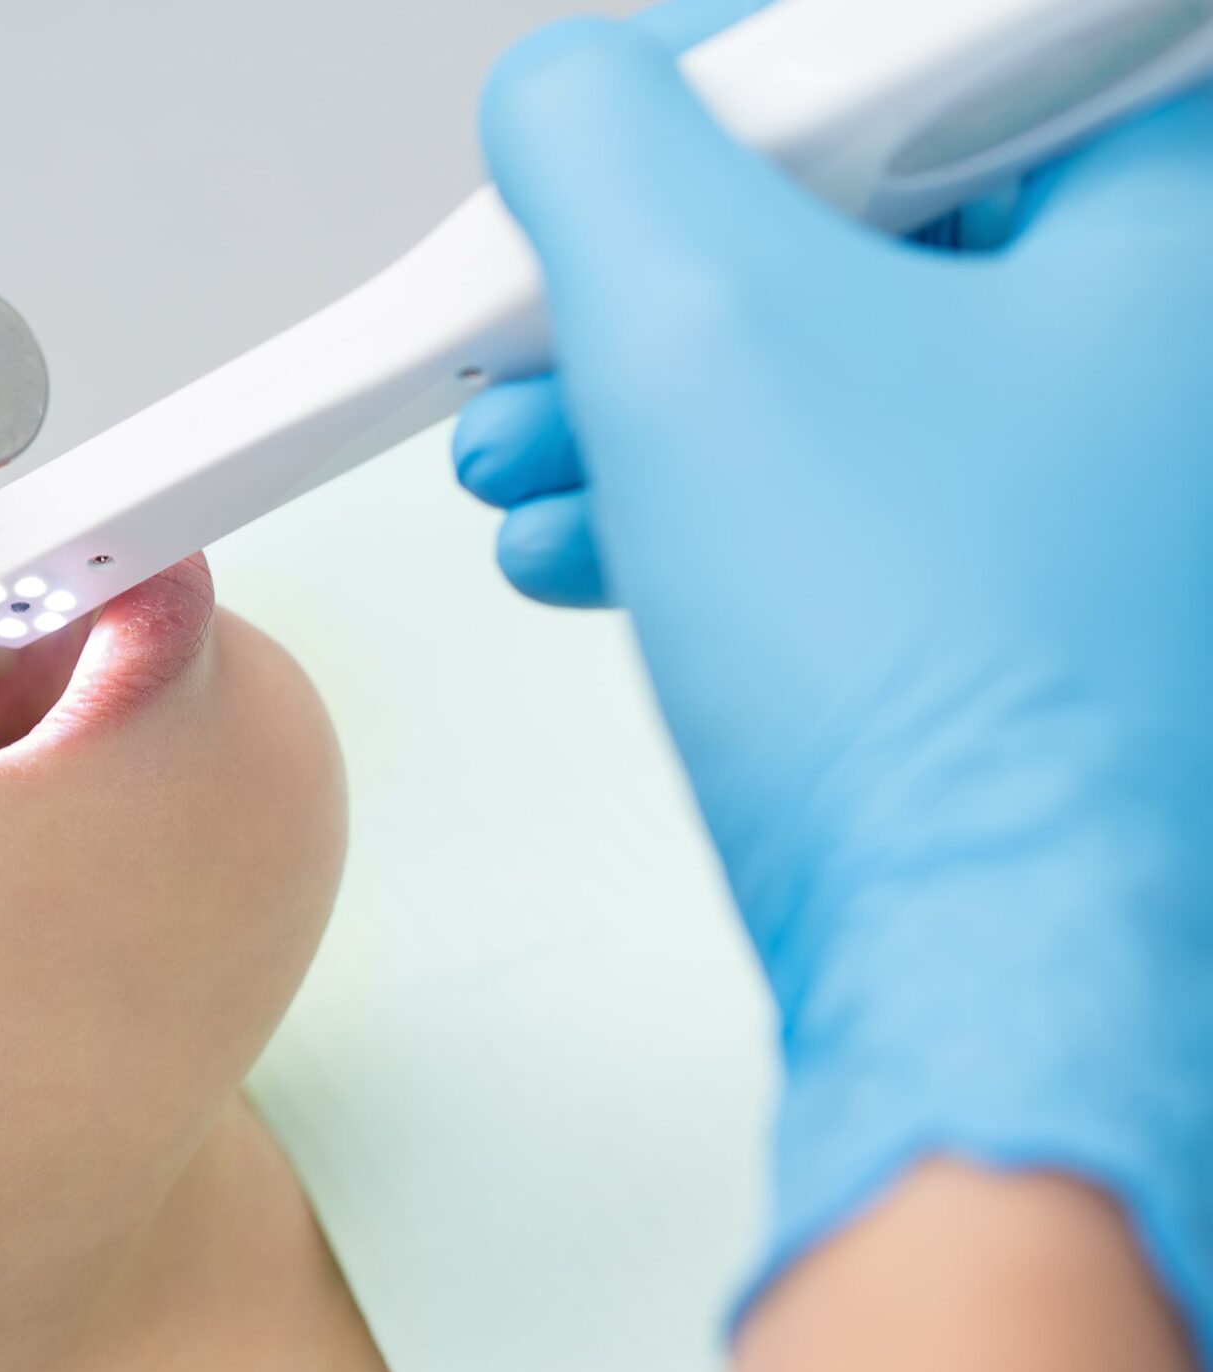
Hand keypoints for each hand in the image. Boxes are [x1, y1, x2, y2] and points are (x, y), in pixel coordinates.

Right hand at [464, 20, 1212, 1371]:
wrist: (998, 973)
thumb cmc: (941, 697)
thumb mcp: (702, 332)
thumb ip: (602, 152)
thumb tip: (562, 100)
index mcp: (1170, 208)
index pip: (915, 44)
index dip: (724, 81)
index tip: (607, 136)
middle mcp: (1168, 334)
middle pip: (871, 203)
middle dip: (653, 271)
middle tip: (547, 313)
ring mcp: (1122, 477)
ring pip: (849, 359)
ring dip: (649, 399)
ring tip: (529, 456)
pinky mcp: (1049, 594)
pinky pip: (860, 485)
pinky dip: (714, 500)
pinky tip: (599, 540)